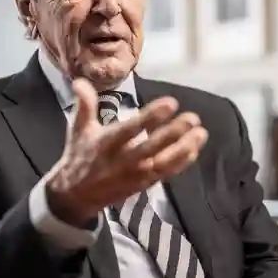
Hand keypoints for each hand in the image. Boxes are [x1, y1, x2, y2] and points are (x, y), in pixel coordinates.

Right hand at [45, 78, 207, 225]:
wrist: (76, 196)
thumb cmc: (80, 156)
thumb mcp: (78, 129)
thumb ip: (84, 104)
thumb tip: (80, 81)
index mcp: (106, 144)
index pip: (131, 129)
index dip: (151, 117)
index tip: (171, 103)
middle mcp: (121, 160)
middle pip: (151, 147)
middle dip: (173, 133)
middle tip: (193, 118)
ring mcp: (134, 174)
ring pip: (162, 163)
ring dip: (184, 149)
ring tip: (201, 133)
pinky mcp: (143, 184)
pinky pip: (165, 174)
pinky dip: (181, 163)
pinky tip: (194, 149)